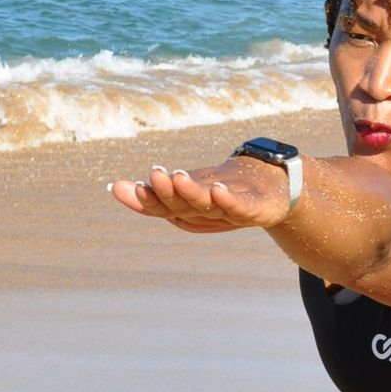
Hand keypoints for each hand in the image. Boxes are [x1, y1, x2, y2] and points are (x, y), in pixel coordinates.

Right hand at [108, 156, 292, 232]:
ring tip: (178, 176)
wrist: (275, 190)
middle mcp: (207, 215)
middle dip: (168, 192)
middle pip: (183, 206)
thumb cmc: (225, 192)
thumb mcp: (191, 189)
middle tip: (155, 175)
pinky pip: (240, 206)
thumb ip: (156, 191)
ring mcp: (231, 213)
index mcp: (189, 212)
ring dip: (192, 193)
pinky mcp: (256, 208)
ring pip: (208, 205)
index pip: (162, 208)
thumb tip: (115, 186)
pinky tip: (217, 189)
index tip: (126, 186)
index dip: (145, 200)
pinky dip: (228, 200)